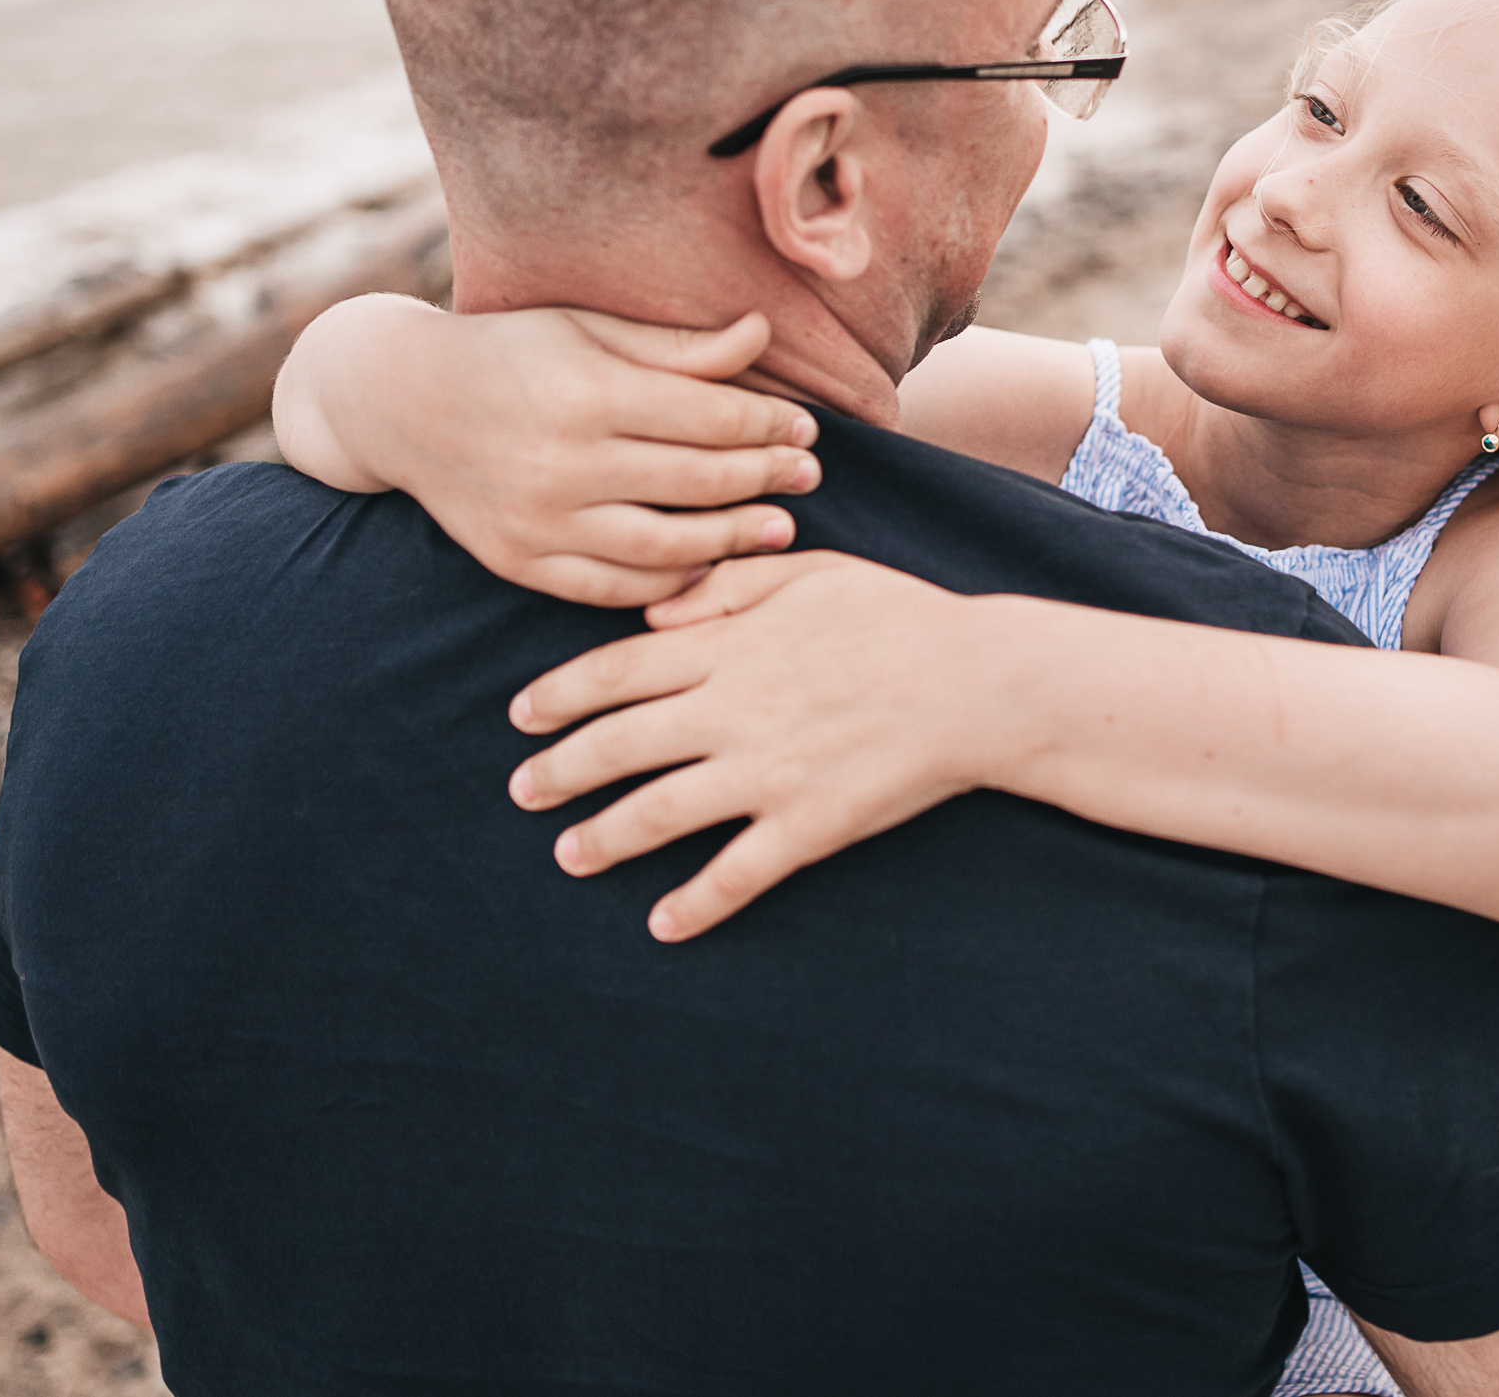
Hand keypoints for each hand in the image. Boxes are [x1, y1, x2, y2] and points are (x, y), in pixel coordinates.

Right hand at [318, 304, 824, 607]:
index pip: (708, 416)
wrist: (399, 402)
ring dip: (734, 541)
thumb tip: (762, 333)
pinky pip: (613, 589)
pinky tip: (708, 567)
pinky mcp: (521, 562)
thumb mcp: (586, 329)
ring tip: (780, 529)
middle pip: (698, 482)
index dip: (768, 423)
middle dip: (767, 478)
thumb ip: (675, 346)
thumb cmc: (510, 352)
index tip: (806, 425)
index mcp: (587, 392)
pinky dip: (669, 586)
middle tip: (810, 474)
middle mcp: (563, 462)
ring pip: (665, 547)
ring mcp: (540, 521)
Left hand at [506, 554, 1038, 937]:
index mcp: (728, 646)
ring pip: (657, 814)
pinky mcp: (806, 826)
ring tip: (570, 855)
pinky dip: (694, 905)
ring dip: (603, 839)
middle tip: (522, 791)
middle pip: (617, 746)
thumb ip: (726, 586)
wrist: (976, 682)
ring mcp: (765, 774)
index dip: (559, 696)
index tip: (521, 716)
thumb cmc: (897, 615)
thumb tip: (655, 613)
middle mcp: (731, 712)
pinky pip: (735, 875)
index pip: (616, 673)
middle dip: (558, 772)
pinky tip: (663, 925)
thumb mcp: (810, 573)